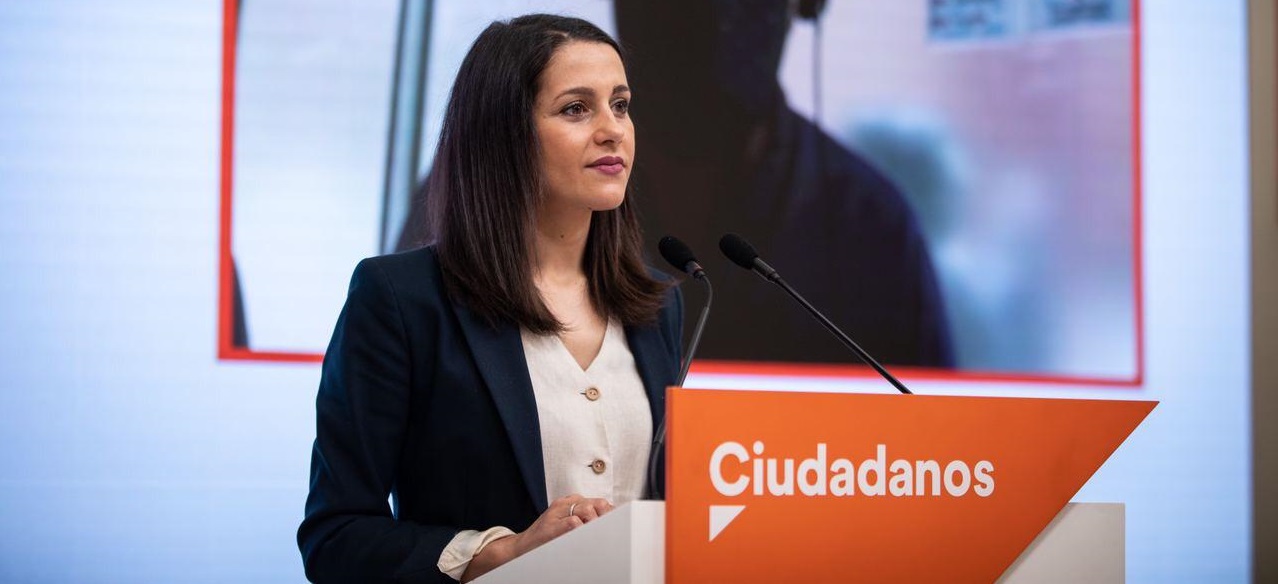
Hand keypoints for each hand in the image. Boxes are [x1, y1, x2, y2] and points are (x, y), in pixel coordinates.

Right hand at [460, 494, 612, 581]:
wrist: (520, 549)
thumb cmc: (546, 539)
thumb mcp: (567, 523)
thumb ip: (586, 518)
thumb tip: (610, 521)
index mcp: (570, 502)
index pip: (601, 502)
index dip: (611, 515)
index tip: (616, 527)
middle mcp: (564, 504)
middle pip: (597, 504)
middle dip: (606, 518)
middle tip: (606, 533)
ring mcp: (556, 514)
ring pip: (586, 510)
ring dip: (594, 524)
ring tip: (594, 537)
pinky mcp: (550, 527)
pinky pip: (573, 523)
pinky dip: (580, 529)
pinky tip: (582, 537)